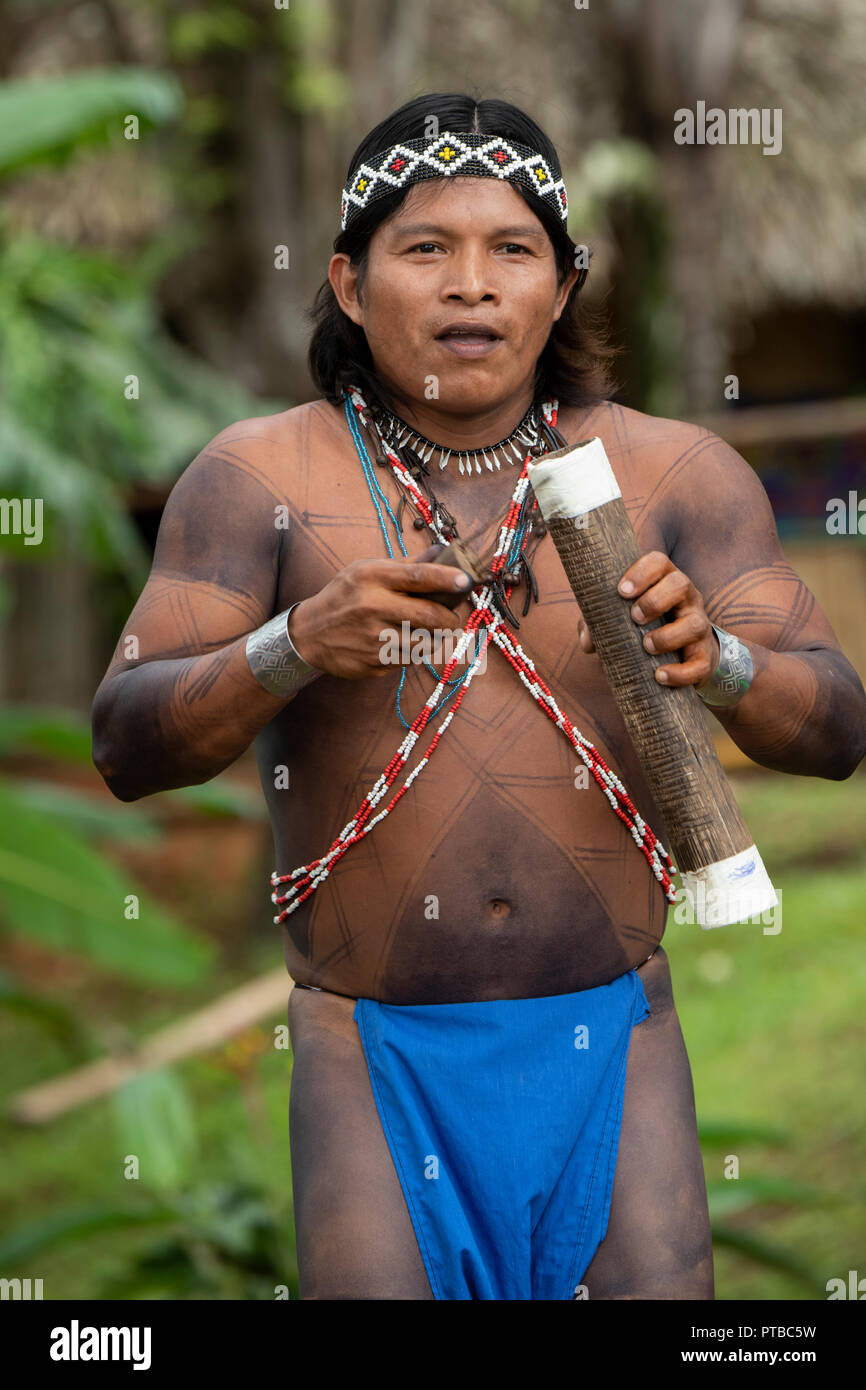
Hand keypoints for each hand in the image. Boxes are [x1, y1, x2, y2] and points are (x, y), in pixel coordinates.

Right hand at [286, 556, 473, 680]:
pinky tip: (406, 644)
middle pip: (428, 615)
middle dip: (449, 619)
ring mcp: (372, 638)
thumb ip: (406, 565)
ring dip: (435, 639)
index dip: (446, 579)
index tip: (466, 581)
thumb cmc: (345, 596)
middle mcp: (372, 606)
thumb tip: (443, 552)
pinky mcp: (373, 662)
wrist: (309, 634)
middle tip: (452, 619)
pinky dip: (415, 652)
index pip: (418, 576)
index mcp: (372, 577)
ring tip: (430, 632)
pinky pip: (409, 660)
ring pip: (423, 642)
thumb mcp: (366, 570)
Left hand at [577, 551, 719, 687]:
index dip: (642, 572)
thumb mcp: (620, 620)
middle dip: (655, 600)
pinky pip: (700, 664)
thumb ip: (598, 625)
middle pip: (680, 584)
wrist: (682, 657)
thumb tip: (588, 642)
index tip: (622, 591)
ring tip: (647, 646)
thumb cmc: (643, 629)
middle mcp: (686, 599)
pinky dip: (680, 672)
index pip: (659, 562)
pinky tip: (660, 676)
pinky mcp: (703, 657)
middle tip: (635, 617)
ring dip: (668, 636)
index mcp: (664, 581)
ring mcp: (698, 626)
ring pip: (695, 623)